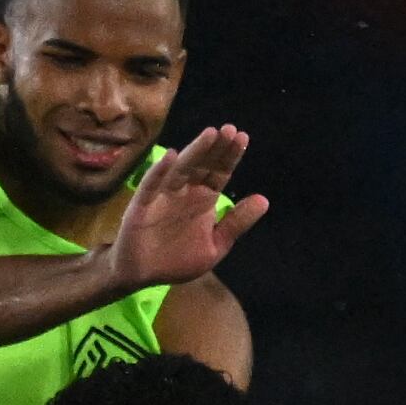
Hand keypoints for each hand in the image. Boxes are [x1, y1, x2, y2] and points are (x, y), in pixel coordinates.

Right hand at [106, 126, 269, 291]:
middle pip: (203, 165)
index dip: (230, 156)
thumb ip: (236, 223)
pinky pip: (151, 185)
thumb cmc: (178, 259)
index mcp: (204, 199)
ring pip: (181, 169)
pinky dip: (159, 171)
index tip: (242, 137)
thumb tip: (264, 200)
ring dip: (194, 152)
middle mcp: (185, 192)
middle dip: (216, 148)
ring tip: (210, 134)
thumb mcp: (215, 245)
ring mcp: (163, 195)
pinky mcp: (142, 204)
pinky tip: (169, 157)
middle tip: (229, 130)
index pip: (220, 172)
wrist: (143, 274)